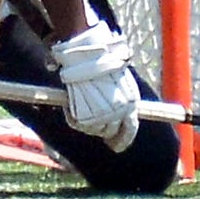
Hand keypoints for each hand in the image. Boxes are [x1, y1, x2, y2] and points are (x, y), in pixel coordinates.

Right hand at [52, 18, 140, 149]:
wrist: (89, 52)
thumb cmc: (103, 60)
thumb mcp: (119, 79)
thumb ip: (118, 98)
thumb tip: (116, 115)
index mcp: (131, 102)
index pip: (131, 129)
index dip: (123, 139)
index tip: (116, 146)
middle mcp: (119, 112)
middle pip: (109, 132)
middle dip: (102, 130)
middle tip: (92, 122)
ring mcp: (103, 116)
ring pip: (93, 130)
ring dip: (86, 122)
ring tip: (79, 104)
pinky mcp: (86, 116)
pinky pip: (77, 123)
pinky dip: (71, 117)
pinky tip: (68, 104)